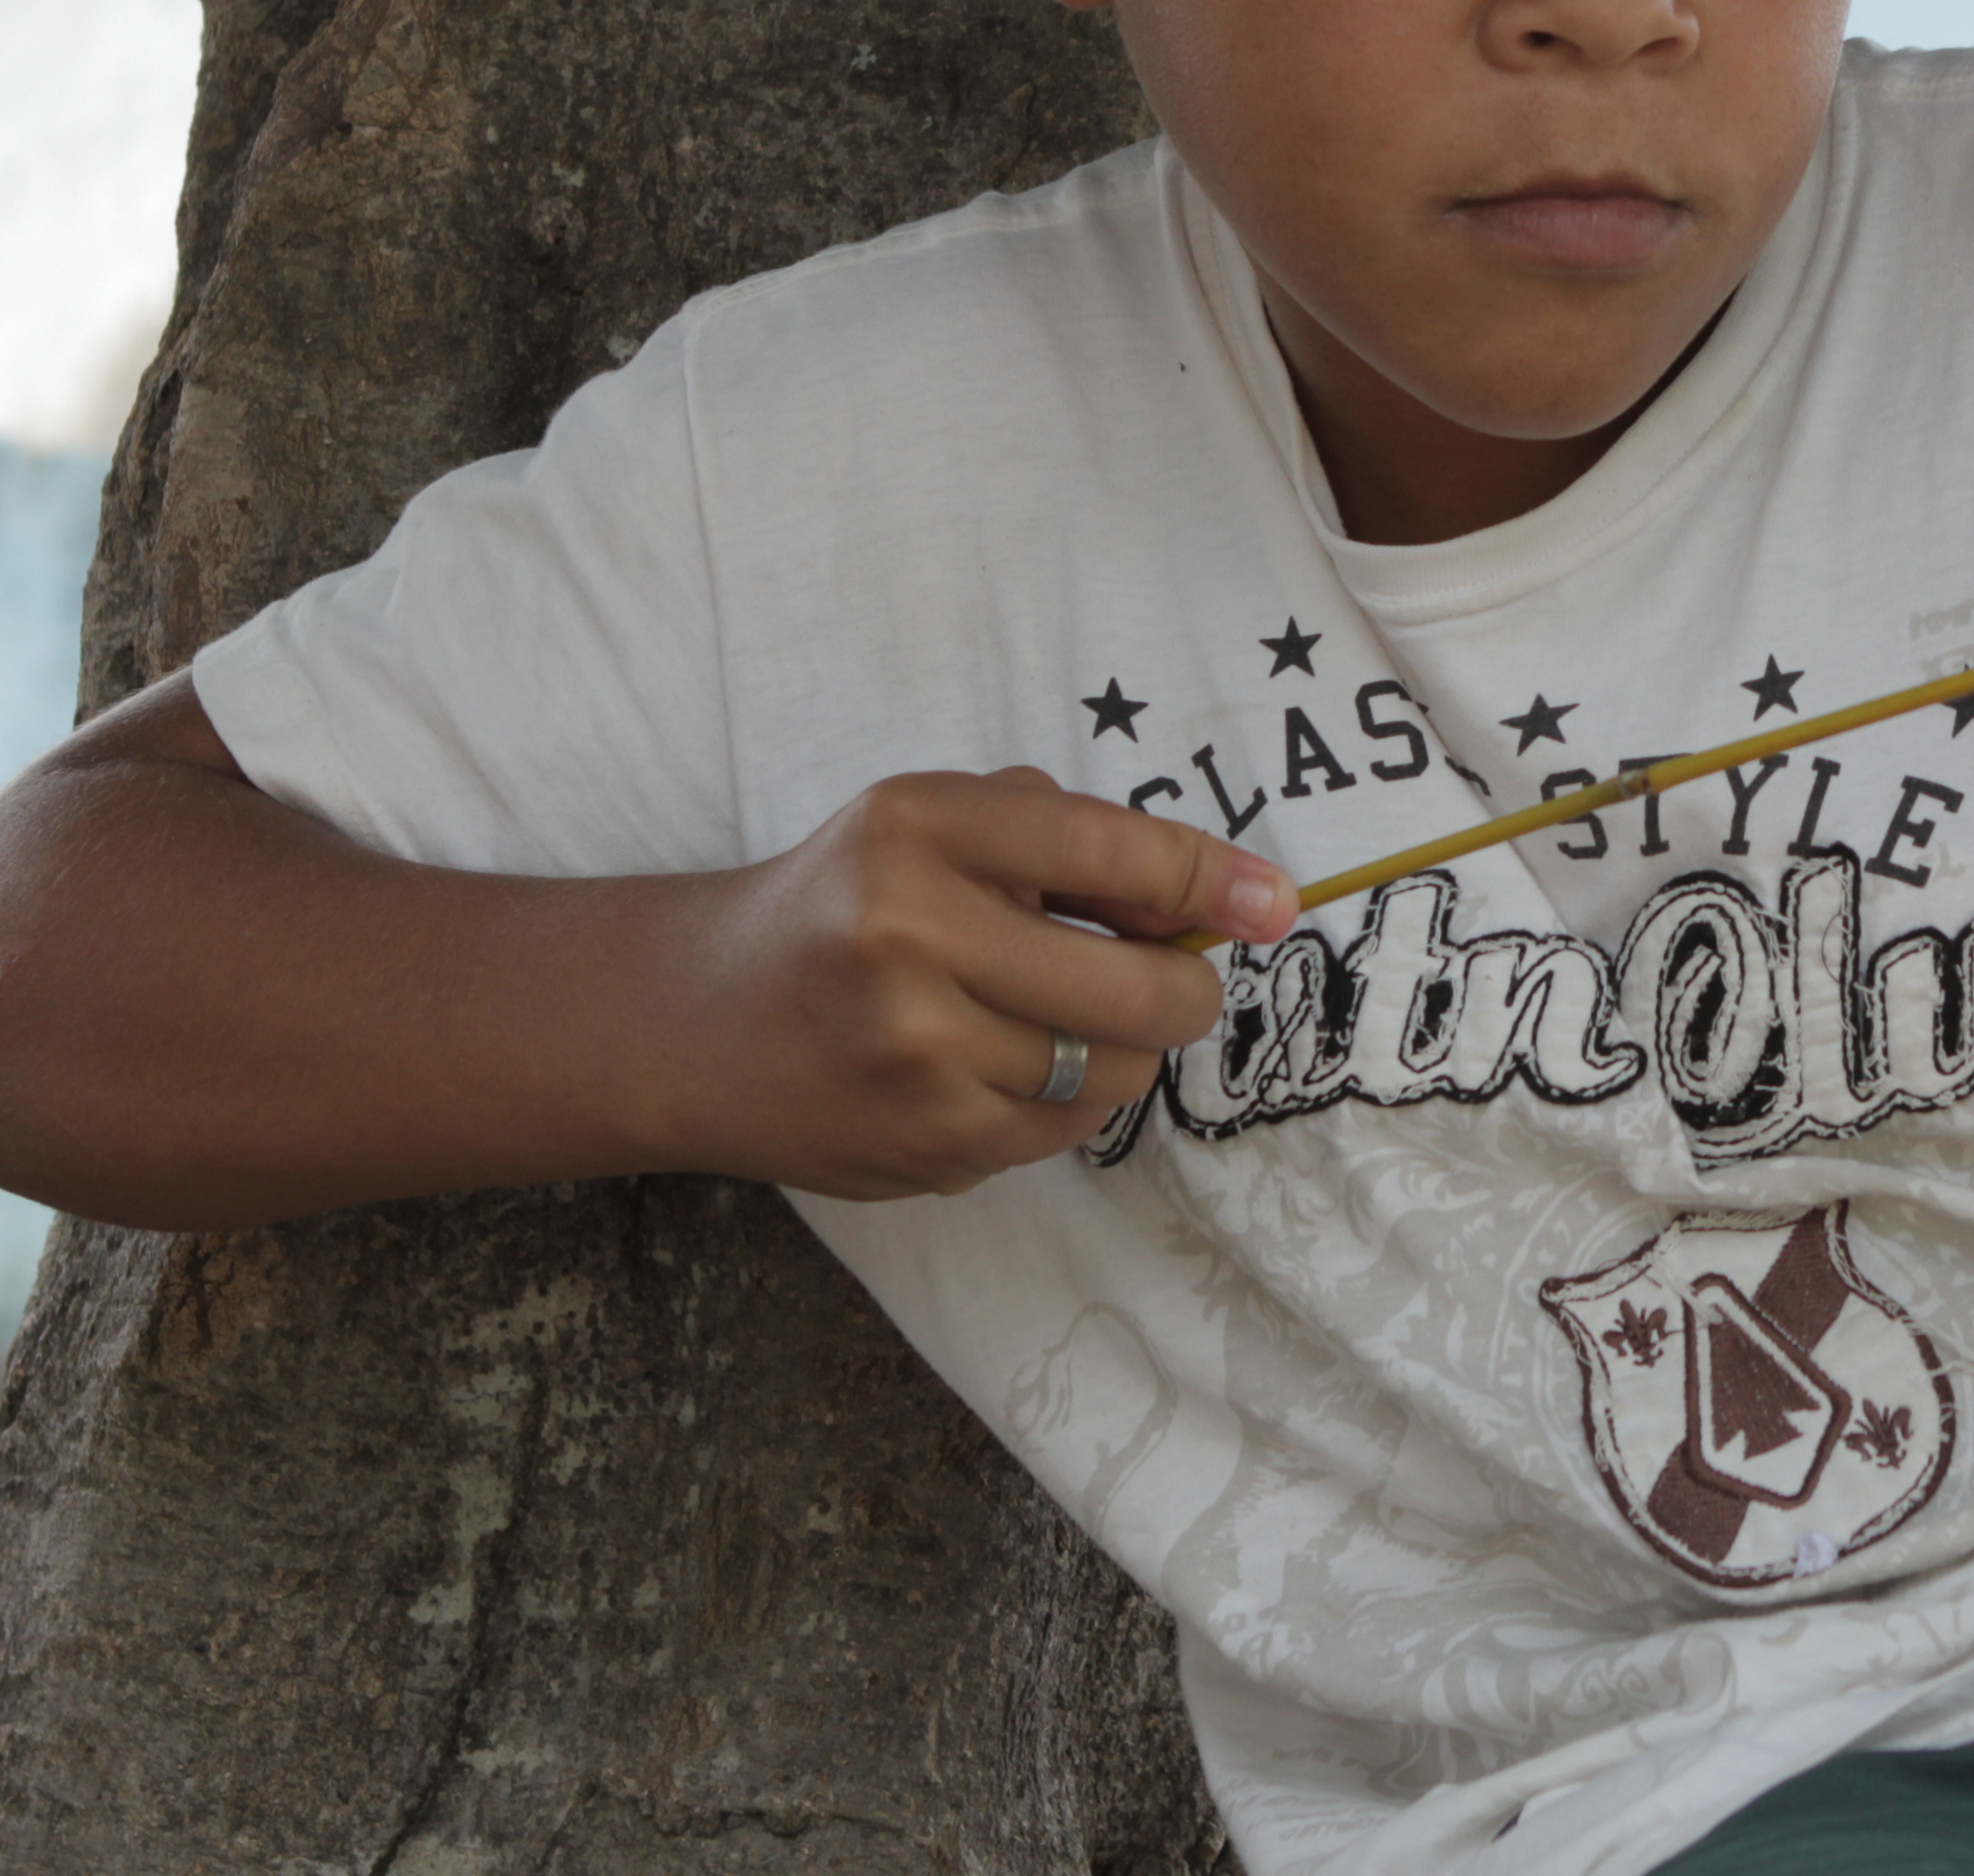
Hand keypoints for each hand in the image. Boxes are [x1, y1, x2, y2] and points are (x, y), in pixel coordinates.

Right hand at [650, 769, 1296, 1199]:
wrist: (700, 1019)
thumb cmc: (848, 902)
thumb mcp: (939, 826)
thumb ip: (1068, 840)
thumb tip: (1215, 902)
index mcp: (916, 832)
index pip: (1105, 848)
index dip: (1207, 879)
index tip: (1273, 903)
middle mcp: (908, 940)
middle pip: (1133, 990)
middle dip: (1185, 990)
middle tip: (1178, 981)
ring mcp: (913, 1059)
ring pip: (1111, 1073)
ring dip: (1119, 1048)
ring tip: (1059, 1017)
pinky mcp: (920, 1147)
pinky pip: (1063, 1129)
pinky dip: (1065, 1097)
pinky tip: (1002, 1065)